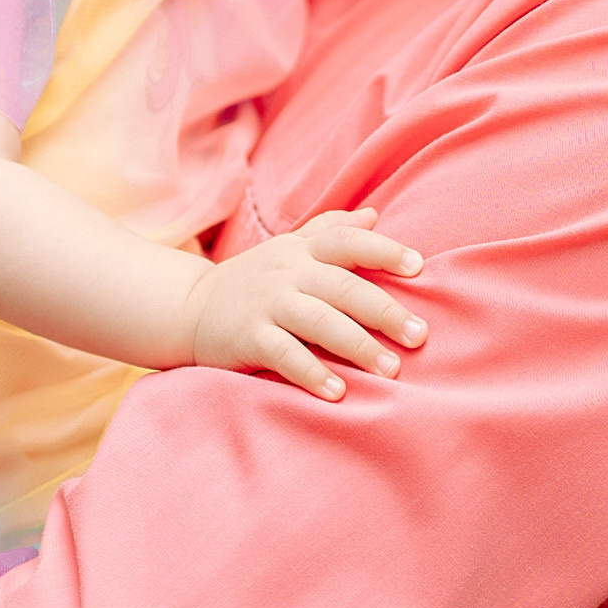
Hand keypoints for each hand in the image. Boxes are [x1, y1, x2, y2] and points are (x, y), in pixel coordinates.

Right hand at [186, 209, 425, 402]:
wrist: (188, 308)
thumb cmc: (254, 280)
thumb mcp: (288, 248)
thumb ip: (329, 230)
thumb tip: (374, 215)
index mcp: (302, 250)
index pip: (347, 241)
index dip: (384, 250)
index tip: (419, 267)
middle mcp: (288, 273)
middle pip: (343, 287)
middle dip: (384, 311)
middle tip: (419, 336)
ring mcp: (267, 304)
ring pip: (319, 321)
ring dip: (358, 346)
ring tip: (390, 370)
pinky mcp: (248, 337)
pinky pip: (284, 354)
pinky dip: (312, 373)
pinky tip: (338, 391)